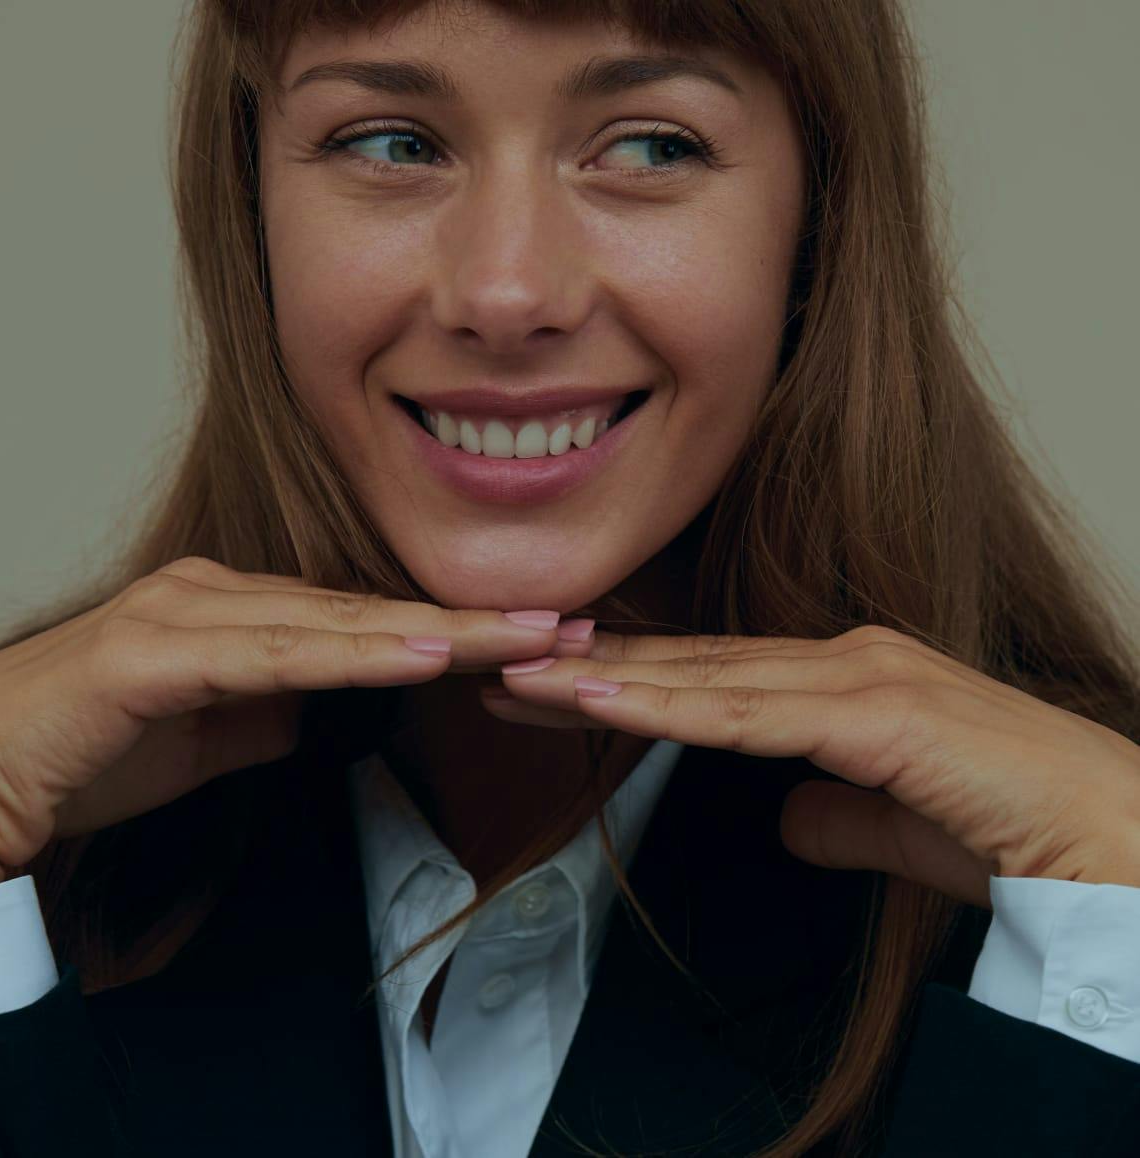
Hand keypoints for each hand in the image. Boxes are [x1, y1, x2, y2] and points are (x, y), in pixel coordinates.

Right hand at [0, 555, 590, 895]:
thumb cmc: (94, 748)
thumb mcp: (216, 732)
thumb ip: (273, 707)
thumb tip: (324, 707)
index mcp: (245, 608)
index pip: (371, 618)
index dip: (459, 628)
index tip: (540, 637)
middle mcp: (225, 592)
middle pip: (372, 608)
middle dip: (479, 620)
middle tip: (574, 621)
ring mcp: (190, 612)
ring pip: (337, 622)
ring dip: (441, 629)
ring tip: (532, 633)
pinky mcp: (156, 651)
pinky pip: (275, 654)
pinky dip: (355, 655)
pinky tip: (423, 654)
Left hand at [479, 624, 1139, 907]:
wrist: (1115, 843)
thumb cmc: (1014, 828)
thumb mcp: (898, 824)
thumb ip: (838, 814)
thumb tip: (788, 820)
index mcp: (847, 679)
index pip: (711, 677)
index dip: (628, 679)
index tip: (552, 684)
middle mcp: (844, 659)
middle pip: (690, 665)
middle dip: (590, 668)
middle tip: (501, 662)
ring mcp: (858, 676)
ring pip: (703, 679)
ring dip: (603, 679)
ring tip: (516, 677)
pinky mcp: (874, 713)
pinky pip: (746, 716)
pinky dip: (663, 708)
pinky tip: (595, 701)